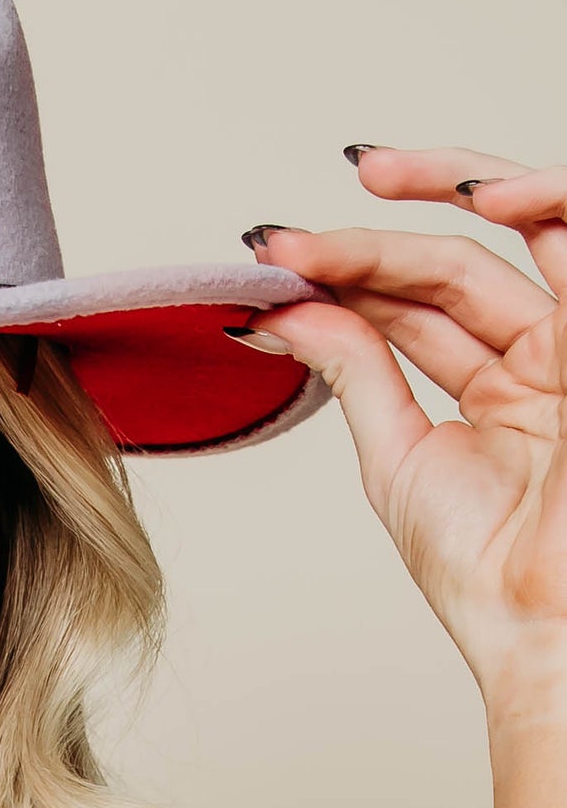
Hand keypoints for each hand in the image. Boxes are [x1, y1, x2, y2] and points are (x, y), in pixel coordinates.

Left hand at [235, 147, 566, 727]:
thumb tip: (283, 311)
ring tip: (360, 184)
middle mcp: (544, 358)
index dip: (343, 277)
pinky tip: (466, 191)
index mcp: (502, 391)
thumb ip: (355, 370)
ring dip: (434, 195)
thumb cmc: (488, 570)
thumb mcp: (398, 456)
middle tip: (280, 241)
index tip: (268, 265)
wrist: (544, 623)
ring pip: (504, 240)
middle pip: (448, 266)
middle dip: (362, 243)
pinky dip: (535, 199)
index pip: (416, 308)